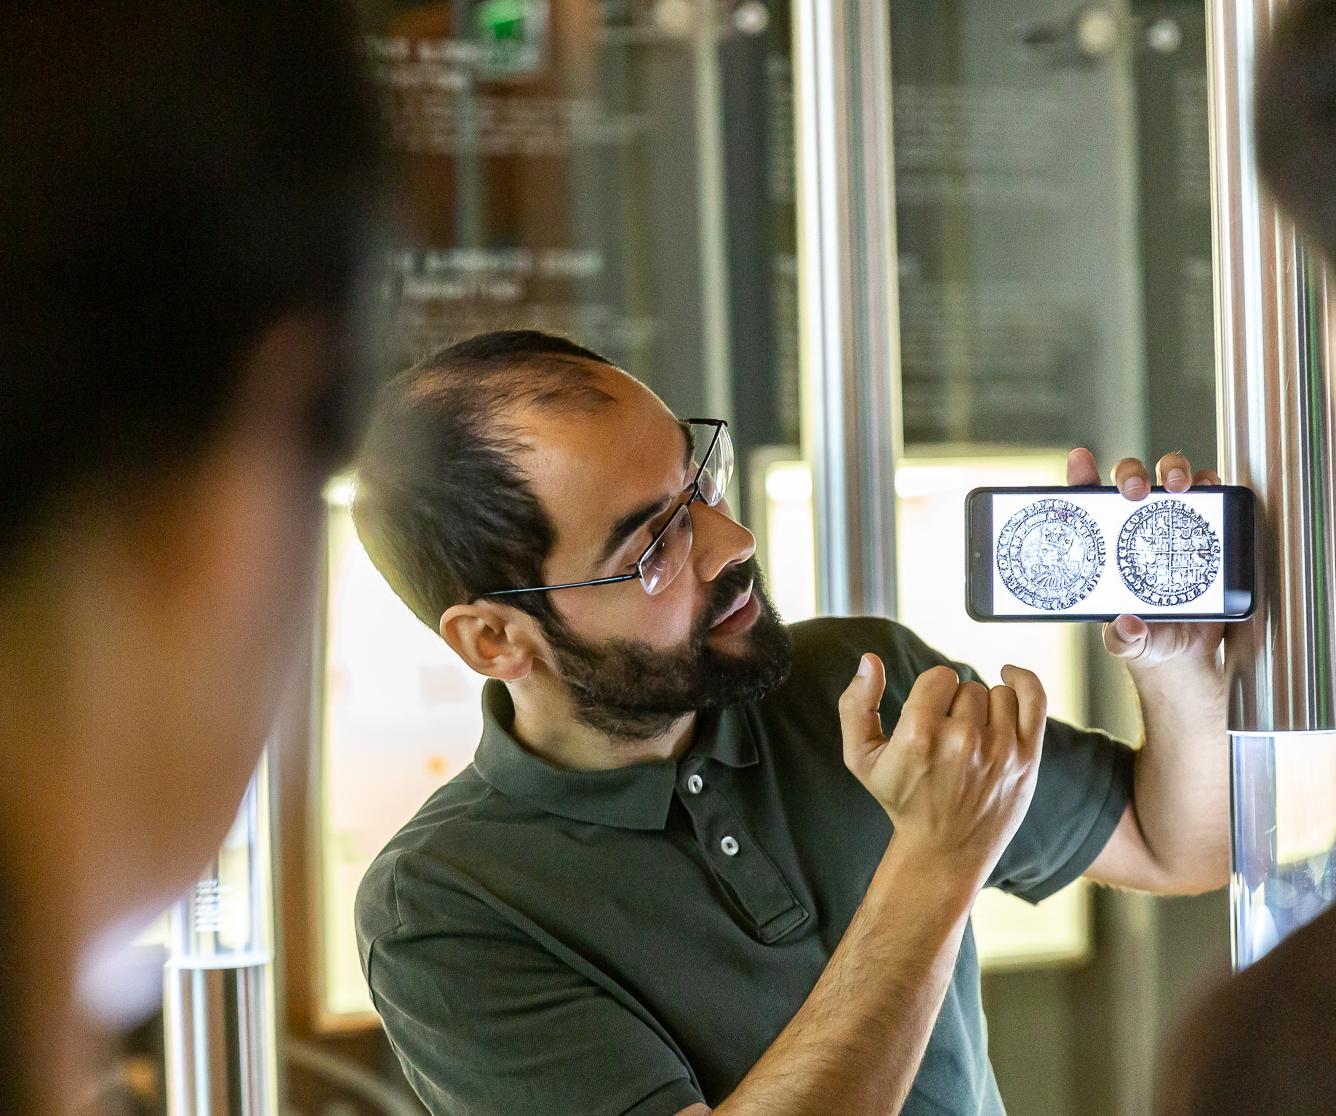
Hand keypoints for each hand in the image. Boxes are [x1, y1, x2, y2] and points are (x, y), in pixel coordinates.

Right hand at [838, 657, 1045, 881]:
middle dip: (956, 706)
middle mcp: (962, 740)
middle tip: (948, 739)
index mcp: (919, 735)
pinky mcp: (1027, 758)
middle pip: (967, 687)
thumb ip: (856, 706)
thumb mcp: (861, 758)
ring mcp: (1000, 749)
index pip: (938, 677)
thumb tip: (869, 660)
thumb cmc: (903, 801)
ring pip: (996, 693)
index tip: (929, 716)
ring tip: (972, 737)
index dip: (931, 693)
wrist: (944, 851)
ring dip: (984, 708)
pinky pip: (1033, 698)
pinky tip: (1009, 677)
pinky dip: (1023, 680)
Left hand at [1067, 448, 1224, 669]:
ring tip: (1178, 485)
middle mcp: (1134, 525)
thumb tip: (1129, 626)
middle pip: (1129, 480)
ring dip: (1173, 469)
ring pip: (1168, 477)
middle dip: (1130, 474)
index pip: (1087, 501)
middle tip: (1133, 491)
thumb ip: (1123, 637)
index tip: (1080, 460)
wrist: (1183, 651)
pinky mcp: (1203, 528)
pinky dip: (1210, 484)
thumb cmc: (1144, 636)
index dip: (1081, 476)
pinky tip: (1209, 489)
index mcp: (1105, 544)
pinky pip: (1208, 495)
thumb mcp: (1127, 641)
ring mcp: (1169, 523)